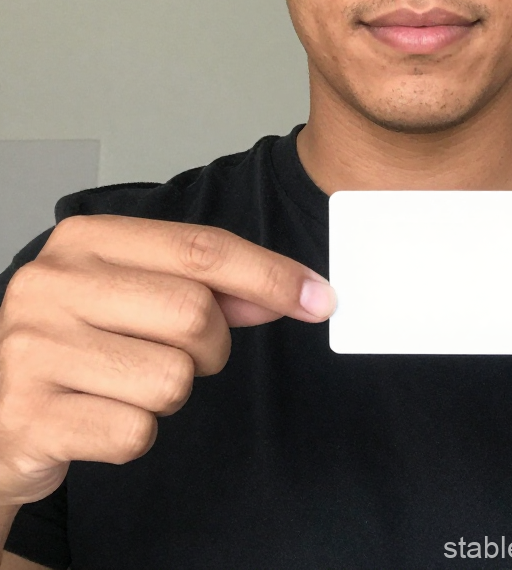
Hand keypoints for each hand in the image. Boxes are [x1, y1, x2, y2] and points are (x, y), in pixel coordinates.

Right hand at [0, 214, 335, 506]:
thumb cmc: (79, 343)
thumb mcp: (135, 294)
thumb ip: (209, 286)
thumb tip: (290, 290)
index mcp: (84, 240)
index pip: (201, 248)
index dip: (269, 274)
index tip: (318, 296)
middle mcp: (51, 283)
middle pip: (194, 313)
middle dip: (209, 346)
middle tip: (175, 353)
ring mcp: (33, 349)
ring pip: (171, 378)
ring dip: (170, 393)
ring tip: (125, 383)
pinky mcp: (30, 415)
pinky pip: (136, 432)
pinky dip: (134, 434)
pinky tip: (99, 417)